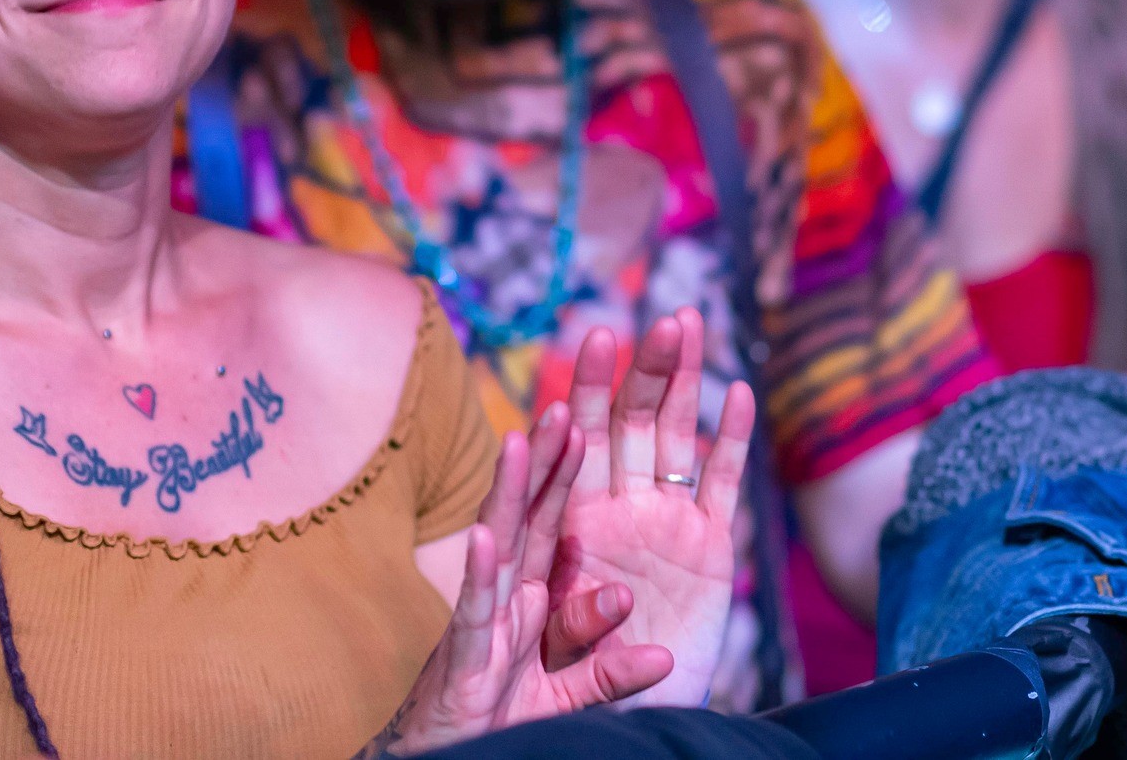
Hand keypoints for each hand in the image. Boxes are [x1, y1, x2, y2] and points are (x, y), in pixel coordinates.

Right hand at [380, 405, 673, 755]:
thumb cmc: (504, 722)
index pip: (553, 520)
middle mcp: (503, 593)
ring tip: (520, 441)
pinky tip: (484, 536)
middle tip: (565, 403)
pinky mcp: (464, 656)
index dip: (567, 470)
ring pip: (498, 543)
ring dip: (508, 492)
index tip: (585, 416)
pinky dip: (479, 573)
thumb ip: (612, 672)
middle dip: (544, 459)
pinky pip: (473, 609)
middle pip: (527, 513)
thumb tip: (662, 657)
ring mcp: (482, 619)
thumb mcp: (572, 697)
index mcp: (529, 594)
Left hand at [548, 308, 756, 707]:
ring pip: (673, 437)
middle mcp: (618, 512)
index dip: (587, 396)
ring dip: (682, 382)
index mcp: (570, 522)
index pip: (575, 447)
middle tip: (657, 319)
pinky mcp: (709, 550)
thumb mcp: (563, 653)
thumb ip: (587, 625)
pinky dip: (730, 441)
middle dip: (641, 371)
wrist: (624, 723)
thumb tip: (614, 599)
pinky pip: (721, 484)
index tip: (592, 342)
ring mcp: (665, 523)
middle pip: (628, 426)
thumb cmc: (571, 685)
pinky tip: (738, 393)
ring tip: (688, 323)